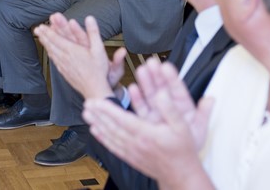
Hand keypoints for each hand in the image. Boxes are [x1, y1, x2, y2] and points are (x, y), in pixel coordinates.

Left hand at [34, 14, 125, 99]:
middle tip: (37, 30)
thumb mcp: (99, 48)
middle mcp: (65, 58)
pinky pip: (55, 61)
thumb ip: (93, 32)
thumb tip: (90, 18)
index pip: (56, 39)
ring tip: (41, 39)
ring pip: (52, 53)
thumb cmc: (98, 70)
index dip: (48, 32)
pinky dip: (51, 54)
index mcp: (72, 51)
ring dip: (46, 44)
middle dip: (43, 36)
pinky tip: (51, 54)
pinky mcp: (65, 73)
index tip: (41, 26)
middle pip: (51, 45)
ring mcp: (64, 66)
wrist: (94, 89)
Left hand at [83, 59, 212, 187]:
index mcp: (147, 134)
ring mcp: (132, 152)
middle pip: (112, 127)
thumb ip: (170, 109)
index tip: (96, 101)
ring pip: (110, 136)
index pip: (122, 119)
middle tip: (86, 104)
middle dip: (98, 115)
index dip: (108, 110)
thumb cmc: (182, 150)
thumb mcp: (182, 126)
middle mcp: (136, 143)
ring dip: (97, 124)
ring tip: (86, 115)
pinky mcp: (131, 158)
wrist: (180, 174)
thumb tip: (161, 94)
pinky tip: (96, 132)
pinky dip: (103, 139)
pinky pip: (113, 147)